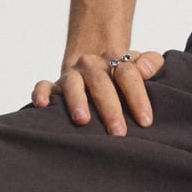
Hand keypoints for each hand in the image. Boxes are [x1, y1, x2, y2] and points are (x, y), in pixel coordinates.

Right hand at [33, 49, 166, 134]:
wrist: (98, 61)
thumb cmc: (125, 72)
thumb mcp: (143, 63)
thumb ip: (151, 63)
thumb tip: (144, 70)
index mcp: (116, 60)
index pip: (128, 75)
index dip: (137, 97)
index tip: (145, 121)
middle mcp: (93, 66)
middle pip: (101, 83)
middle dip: (110, 108)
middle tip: (118, 132)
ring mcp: (73, 75)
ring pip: (73, 85)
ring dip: (77, 101)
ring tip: (83, 120)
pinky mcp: (55, 85)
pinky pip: (44, 86)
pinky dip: (41, 93)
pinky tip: (42, 105)